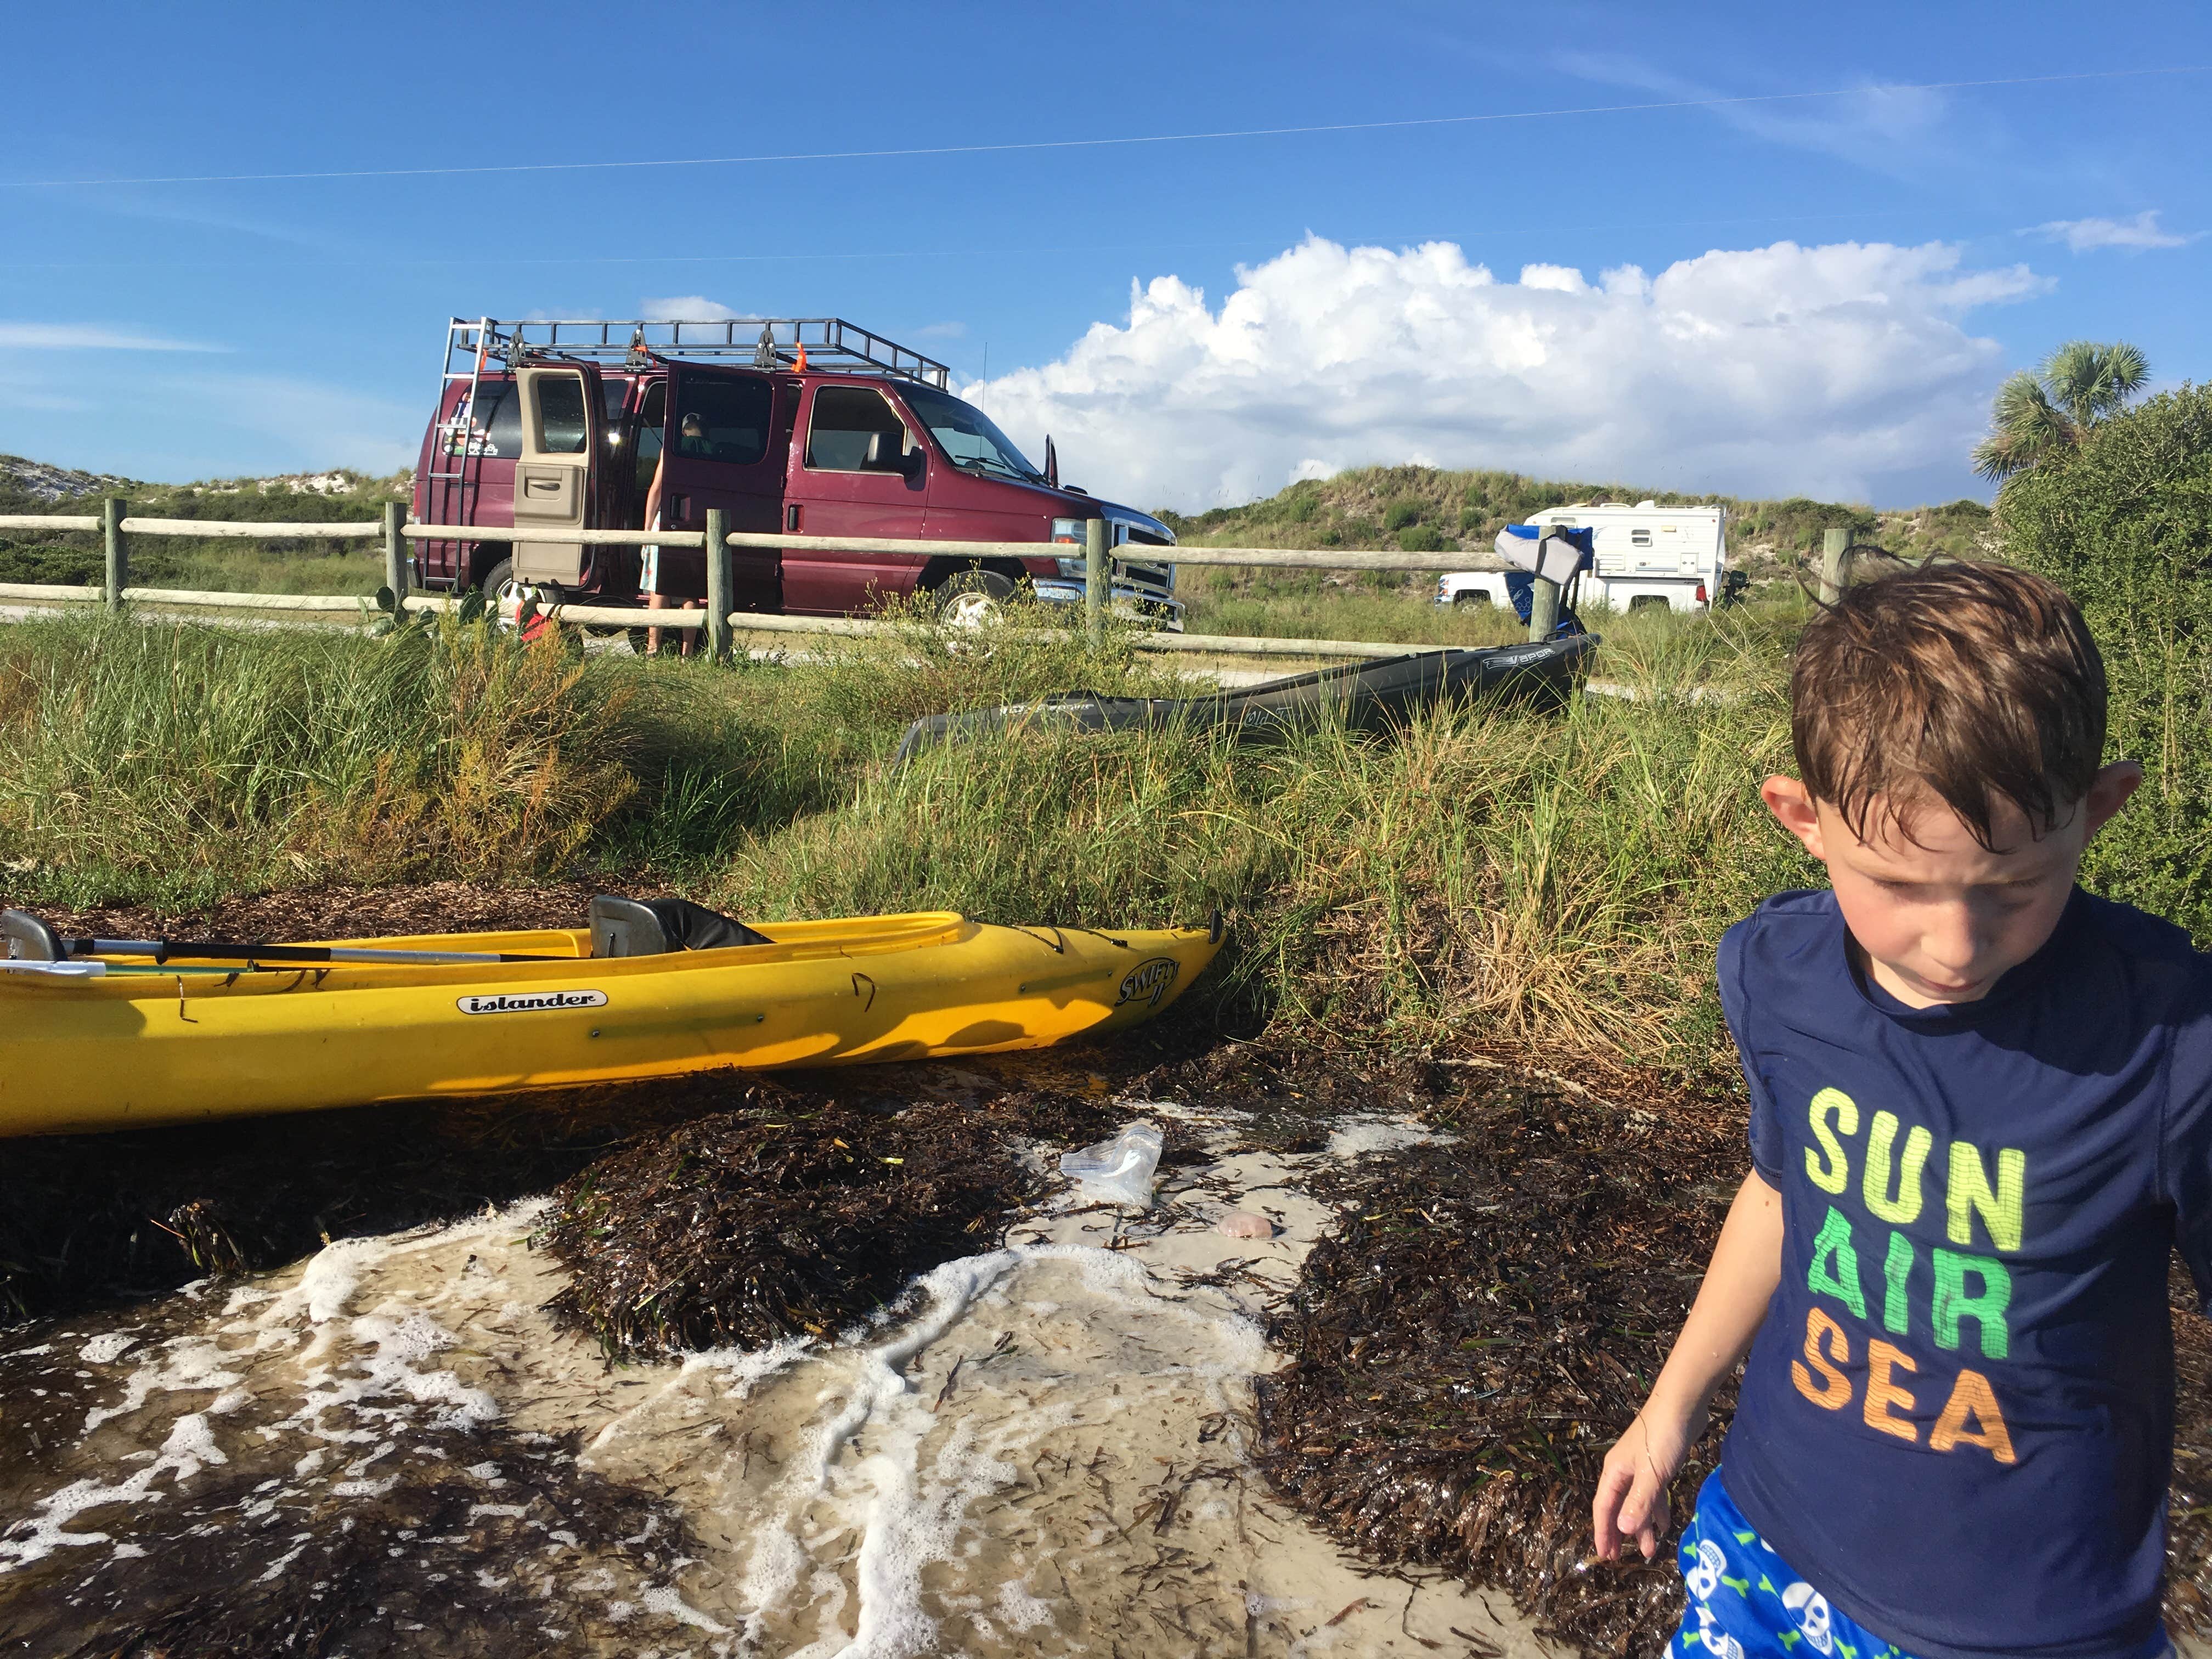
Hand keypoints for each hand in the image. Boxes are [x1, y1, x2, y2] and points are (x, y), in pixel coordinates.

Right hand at [1591, 1401, 1704, 1561]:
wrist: (1682, 1405)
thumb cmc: (1662, 1438)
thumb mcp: (1651, 1474)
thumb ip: (1639, 1502)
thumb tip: (1624, 1531)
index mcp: (1615, 1472)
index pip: (1604, 1507)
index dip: (1603, 1532)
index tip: (1604, 1555)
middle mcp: (1624, 1471)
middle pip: (1618, 1507)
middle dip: (1619, 1533)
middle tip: (1620, 1558)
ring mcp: (1640, 1468)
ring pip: (1637, 1503)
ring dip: (1642, 1526)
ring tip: (1648, 1551)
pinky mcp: (1658, 1466)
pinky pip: (1653, 1495)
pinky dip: (1657, 1510)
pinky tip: (1665, 1525)